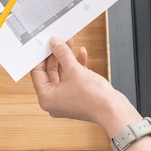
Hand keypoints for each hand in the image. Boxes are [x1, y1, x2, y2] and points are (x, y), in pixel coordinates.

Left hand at [31, 37, 150, 150]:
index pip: (37, 73)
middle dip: (57, 55)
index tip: (45, 45)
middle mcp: (54, 101)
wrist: (113, 109)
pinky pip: (72, 78)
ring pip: (62, 74)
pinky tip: (81, 55)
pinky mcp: (77, 96)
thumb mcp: (74, 69)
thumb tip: (55, 43)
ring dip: (67, 58)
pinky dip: (76, 66)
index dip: (41, 56)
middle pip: (50, 72)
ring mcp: (66, 99)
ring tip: (71, 44)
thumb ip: (63, 53)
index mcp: (46, 98)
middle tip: (60, 41)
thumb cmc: (92, 98)